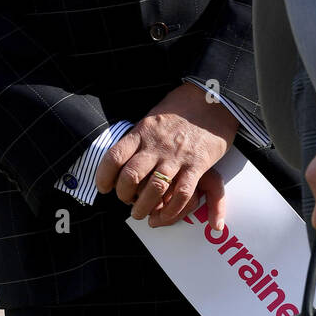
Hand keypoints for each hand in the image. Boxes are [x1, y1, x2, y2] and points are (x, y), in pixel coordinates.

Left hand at [95, 82, 238, 227]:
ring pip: (154, 188)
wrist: (211, 99)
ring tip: (140, 213)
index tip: (104, 187)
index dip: (104, 176)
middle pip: (131, 176)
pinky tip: (164, 216)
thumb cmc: (180, 109)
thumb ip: (139, 137)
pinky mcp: (197, 164)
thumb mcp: (153, 117)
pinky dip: (171, 210)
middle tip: (124, 201)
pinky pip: (182, 193)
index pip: (114, 157)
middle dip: (123, 194)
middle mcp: (156, 144)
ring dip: (143, 206)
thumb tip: (122, 158)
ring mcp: (176, 155)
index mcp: (142, 131)